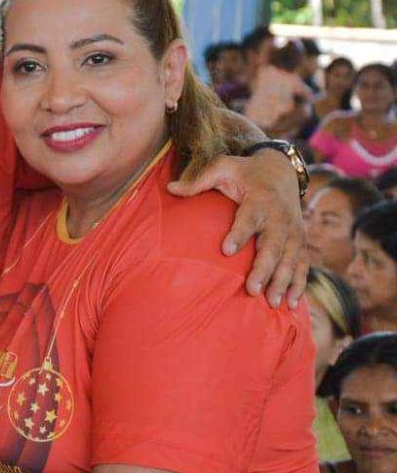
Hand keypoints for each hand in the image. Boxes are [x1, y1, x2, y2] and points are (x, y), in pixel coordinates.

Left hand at [167, 149, 306, 307]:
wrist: (281, 171)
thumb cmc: (244, 173)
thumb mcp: (223, 168)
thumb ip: (199, 180)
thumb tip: (170, 188)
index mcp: (260, 199)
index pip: (249, 218)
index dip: (239, 234)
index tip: (226, 251)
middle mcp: (280, 217)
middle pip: (273, 246)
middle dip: (263, 269)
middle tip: (251, 290)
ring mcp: (294, 231)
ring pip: (290, 259)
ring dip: (282, 282)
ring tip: (272, 303)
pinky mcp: (300, 242)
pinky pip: (303, 265)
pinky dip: (300, 284)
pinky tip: (292, 305)